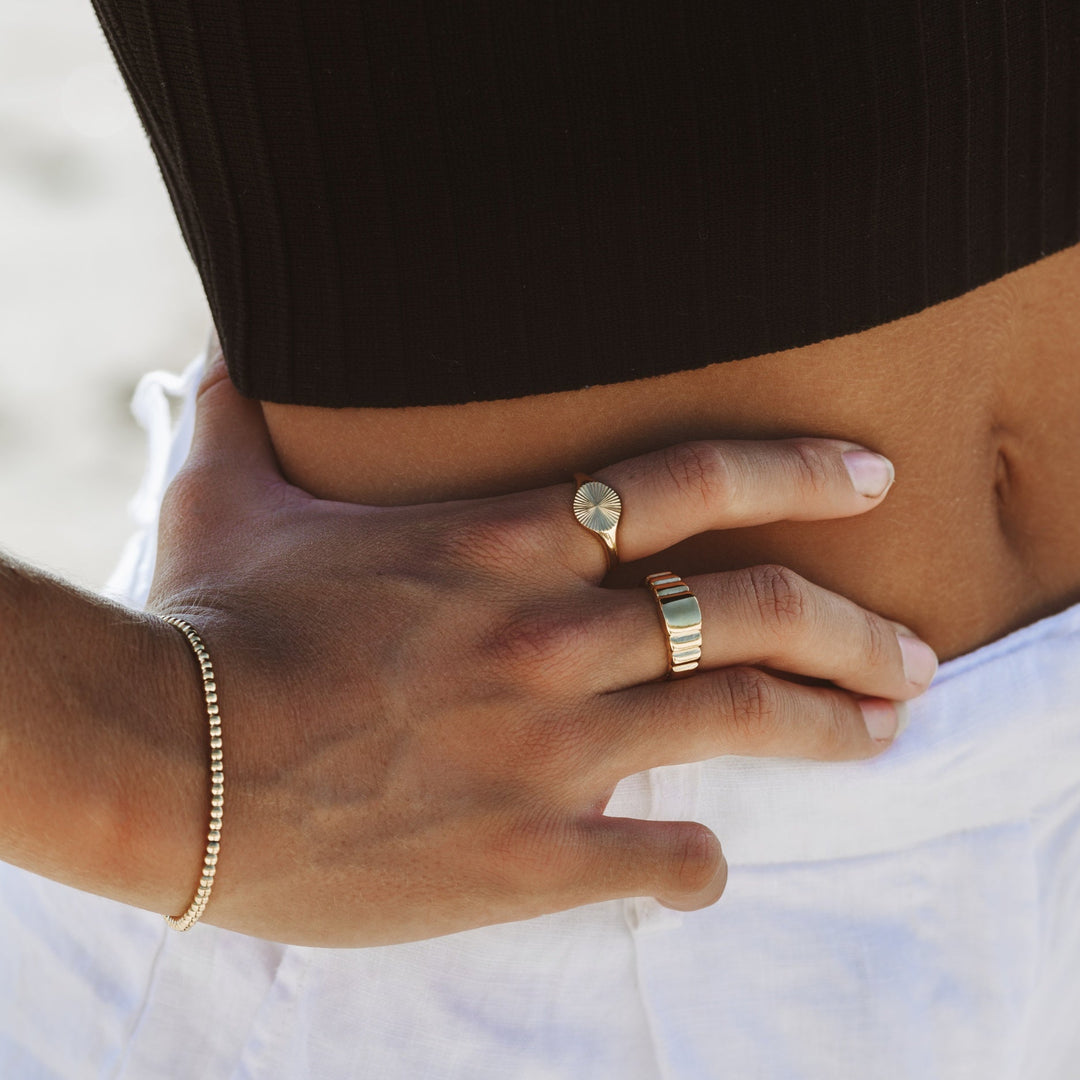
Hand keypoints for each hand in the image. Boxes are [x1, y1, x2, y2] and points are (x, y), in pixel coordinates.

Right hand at [146, 350, 934, 945]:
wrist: (171, 765)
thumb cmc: (206, 628)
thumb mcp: (221, 495)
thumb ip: (236, 414)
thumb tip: (217, 349)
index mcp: (507, 546)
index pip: (694, 482)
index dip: (800, 467)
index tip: (872, 471)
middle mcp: (557, 636)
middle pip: (759, 612)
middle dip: (858, 628)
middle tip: (914, 649)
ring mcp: (555, 747)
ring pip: (743, 723)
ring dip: (830, 727)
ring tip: (884, 733)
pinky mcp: (530, 851)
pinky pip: (660, 858)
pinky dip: (698, 865)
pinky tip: (706, 870)